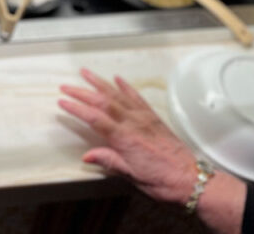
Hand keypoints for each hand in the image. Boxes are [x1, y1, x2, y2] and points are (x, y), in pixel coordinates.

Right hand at [58, 68, 195, 205]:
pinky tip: (117, 79)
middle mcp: (133, 123)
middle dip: (82, 92)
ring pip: (118, 95)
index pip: (95, 118)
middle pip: (103, 102)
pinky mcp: (153, 117)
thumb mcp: (132, 176)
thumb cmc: (163, 180)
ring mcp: (144, 118)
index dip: (77, 109)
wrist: (191, 178)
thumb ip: (109, 161)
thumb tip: (87, 155)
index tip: (63, 102)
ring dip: (100, 83)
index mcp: (125, 139)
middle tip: (66, 86)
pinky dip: (125, 87)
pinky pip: (137, 97)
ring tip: (85, 73)